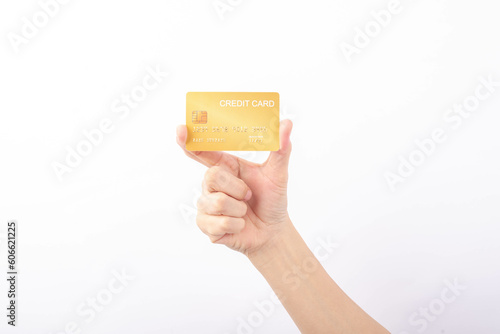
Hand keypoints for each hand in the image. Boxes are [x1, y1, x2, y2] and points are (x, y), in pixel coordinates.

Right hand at [176, 120, 292, 255]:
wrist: (272, 231)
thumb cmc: (271, 200)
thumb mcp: (278, 173)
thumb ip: (280, 149)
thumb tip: (287, 123)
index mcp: (225, 166)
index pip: (202, 151)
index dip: (189, 141)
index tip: (181, 129)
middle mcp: (211, 184)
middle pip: (211, 176)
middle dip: (237, 188)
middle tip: (248, 195)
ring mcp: (206, 204)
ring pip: (217, 202)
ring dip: (239, 209)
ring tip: (244, 211)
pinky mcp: (206, 225)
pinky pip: (219, 223)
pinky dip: (237, 224)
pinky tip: (239, 225)